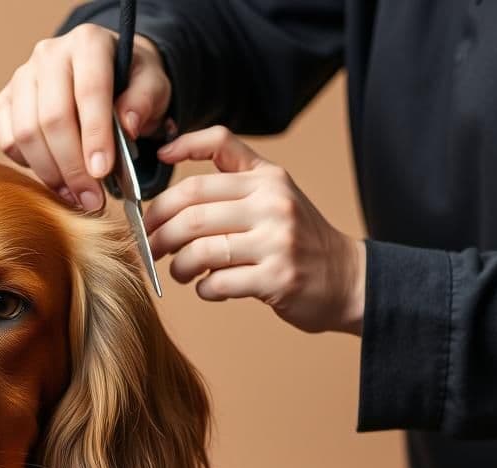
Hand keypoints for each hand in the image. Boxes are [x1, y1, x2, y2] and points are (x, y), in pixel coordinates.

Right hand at [0, 23, 170, 212]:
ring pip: (26, 133)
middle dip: (72, 166)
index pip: (89, 91)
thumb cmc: (131, 82)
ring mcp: (22, 76)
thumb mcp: (153, 85)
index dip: (95, 135)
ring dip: (51, 173)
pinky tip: (55, 177)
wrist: (106, 74)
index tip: (102, 172)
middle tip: (91, 199)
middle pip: (52, 118)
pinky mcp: (5, 100)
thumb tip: (127, 127)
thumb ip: (145, 101)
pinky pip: (8, 141)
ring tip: (75, 196)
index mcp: (88, 43)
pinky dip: (29, 165)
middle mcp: (49, 54)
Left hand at [145, 126, 365, 335]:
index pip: (217, 148)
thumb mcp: (275, 194)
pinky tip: (209, 287)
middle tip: (149, 246)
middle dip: (158, 231)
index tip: (153, 174)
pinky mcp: (276, 278)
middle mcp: (273, 203)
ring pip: (199, 250)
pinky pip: (217, 282)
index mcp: (268, 179)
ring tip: (178, 271)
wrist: (347, 279)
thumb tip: (170, 157)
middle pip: (193, 210)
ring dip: (177, 265)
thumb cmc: (297, 239)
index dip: (181, 152)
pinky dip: (203, 289)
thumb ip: (234, 175)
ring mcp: (276, 241)